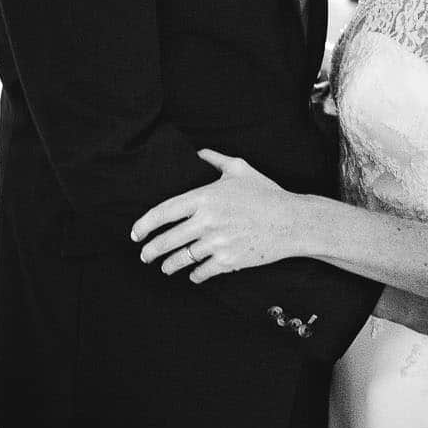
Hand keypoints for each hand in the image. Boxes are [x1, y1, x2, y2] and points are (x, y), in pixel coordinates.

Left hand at [129, 150, 309, 282]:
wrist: (292, 221)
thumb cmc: (267, 193)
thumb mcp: (240, 170)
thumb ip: (216, 160)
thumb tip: (200, 152)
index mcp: (205, 197)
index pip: (164, 212)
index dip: (145, 224)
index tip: (135, 233)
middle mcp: (207, 221)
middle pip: (168, 240)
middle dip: (151, 251)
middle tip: (144, 255)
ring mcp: (217, 242)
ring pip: (183, 259)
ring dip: (170, 265)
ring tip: (164, 268)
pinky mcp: (229, 260)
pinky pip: (203, 272)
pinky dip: (195, 276)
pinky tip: (192, 275)